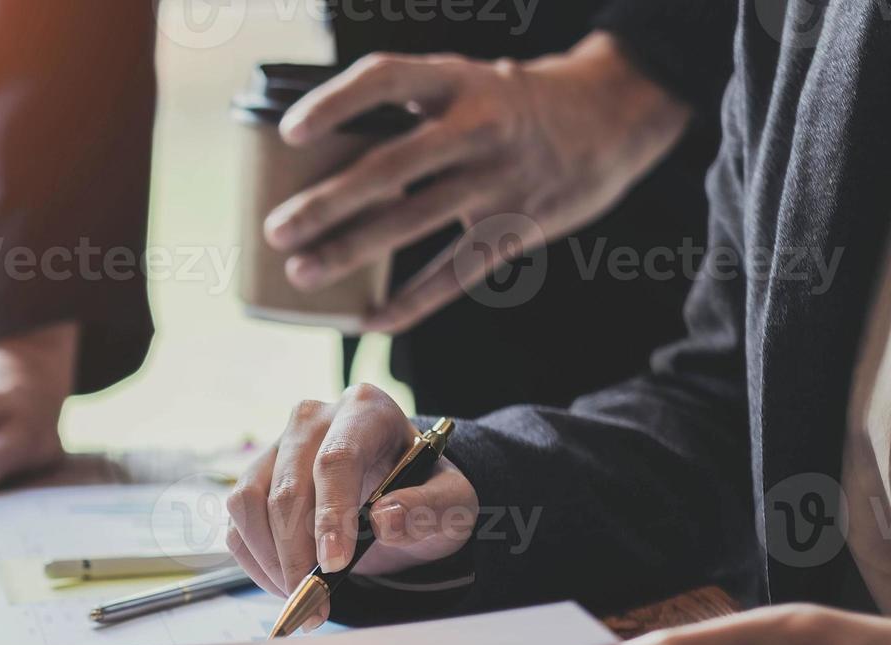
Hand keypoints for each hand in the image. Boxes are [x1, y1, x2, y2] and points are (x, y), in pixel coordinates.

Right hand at [228, 384, 475, 629]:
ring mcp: (276, 448)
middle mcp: (311, 420)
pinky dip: (256, 562)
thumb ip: (431, 509)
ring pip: (249, 503)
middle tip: (316, 600)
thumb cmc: (424, 494)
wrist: (399, 497)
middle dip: (297, 554)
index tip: (334, 565)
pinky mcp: (253, 479)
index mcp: (365, 411)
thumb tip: (385, 520)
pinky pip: (237, 523)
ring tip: (303, 596)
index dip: (331, 515)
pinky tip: (287, 583)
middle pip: (287, 487)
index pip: (337, 460)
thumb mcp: (453, 503)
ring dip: (270, 559)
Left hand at [263, 33, 690, 333]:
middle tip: (276, 231)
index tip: (291, 132)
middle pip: (391, 165)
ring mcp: (501, 178)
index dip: (336, 102)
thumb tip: (316, 160)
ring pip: (414, 220)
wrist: (613, 118)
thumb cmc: (509, 104)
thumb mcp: (464, 82)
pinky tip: (368, 320)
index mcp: (456, 81)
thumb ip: (407, 110)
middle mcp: (478, 125)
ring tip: (302, 273)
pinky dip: (410, 301)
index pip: (387, 78)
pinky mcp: (519, 225)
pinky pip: (456, 271)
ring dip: (352, 251)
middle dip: (328, 202)